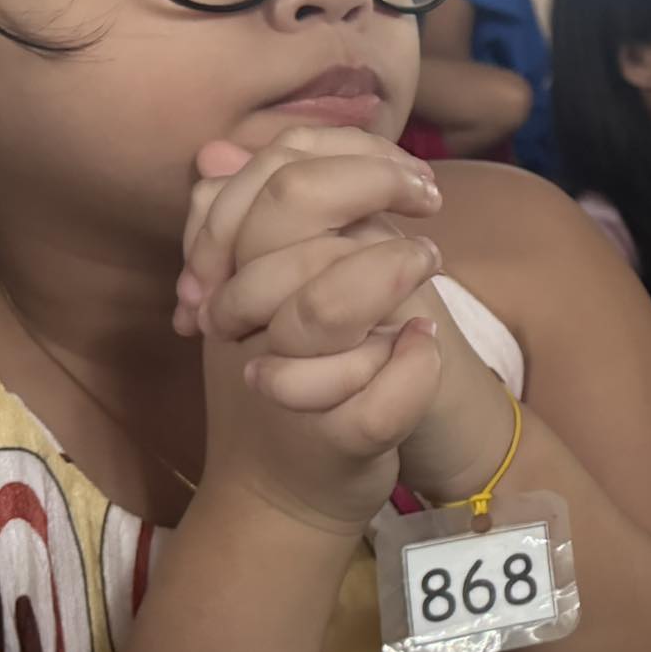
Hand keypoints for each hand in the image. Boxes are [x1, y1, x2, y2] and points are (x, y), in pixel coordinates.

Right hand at [179, 129, 447, 529]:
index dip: (349, 155)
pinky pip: (371, 397)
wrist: (282, 499)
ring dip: (387, 272)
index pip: (274, 179)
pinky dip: (410, 365)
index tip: (406, 168)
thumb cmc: (288, 382)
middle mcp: (248, 326)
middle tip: (427, 203)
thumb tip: (220, 152)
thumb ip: (252, 225)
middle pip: (286, 226)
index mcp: (231, 279)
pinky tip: (424, 342)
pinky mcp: (333, 441)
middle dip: (367, 194)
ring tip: (430, 259)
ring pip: (323, 306)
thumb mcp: (265, 297)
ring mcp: (285, 385)